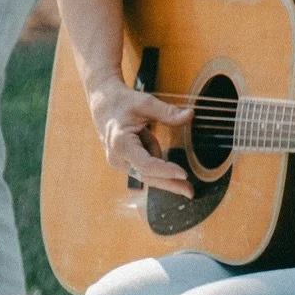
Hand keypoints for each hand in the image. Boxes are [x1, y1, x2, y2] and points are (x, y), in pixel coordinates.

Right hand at [89, 76, 193, 198]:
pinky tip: (144, 133)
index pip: (146, 165)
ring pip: (147, 173)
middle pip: (147, 177)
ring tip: (147, 130)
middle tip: (191, 192)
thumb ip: (167, 112)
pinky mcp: (124, 163)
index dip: (165, 171)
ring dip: (160, 164)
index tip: (184, 174)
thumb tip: (190, 115)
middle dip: (170, 184)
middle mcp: (117, 158)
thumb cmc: (122, 102)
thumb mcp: (145, 103)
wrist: (103, 104)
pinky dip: (153, 157)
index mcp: (120, 144)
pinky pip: (145, 167)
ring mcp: (119, 163)